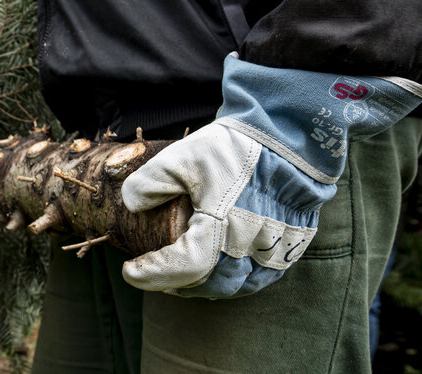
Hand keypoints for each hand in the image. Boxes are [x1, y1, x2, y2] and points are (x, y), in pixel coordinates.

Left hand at [120, 55, 421, 297]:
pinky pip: (262, 277)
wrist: (290, 135)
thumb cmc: (236, 147)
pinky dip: (236, 281)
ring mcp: (275, 248)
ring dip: (205, 286)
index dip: (153, 274)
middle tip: (152, 273)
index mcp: (222, 226)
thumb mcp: (184, 155)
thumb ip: (151, 180)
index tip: (130, 270)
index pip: (183, 268)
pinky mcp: (292, 245)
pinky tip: (220, 271)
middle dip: (175, 283)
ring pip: (237, 286)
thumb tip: (132, 204)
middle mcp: (250, 245)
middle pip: (208, 283)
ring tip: (182, 276)